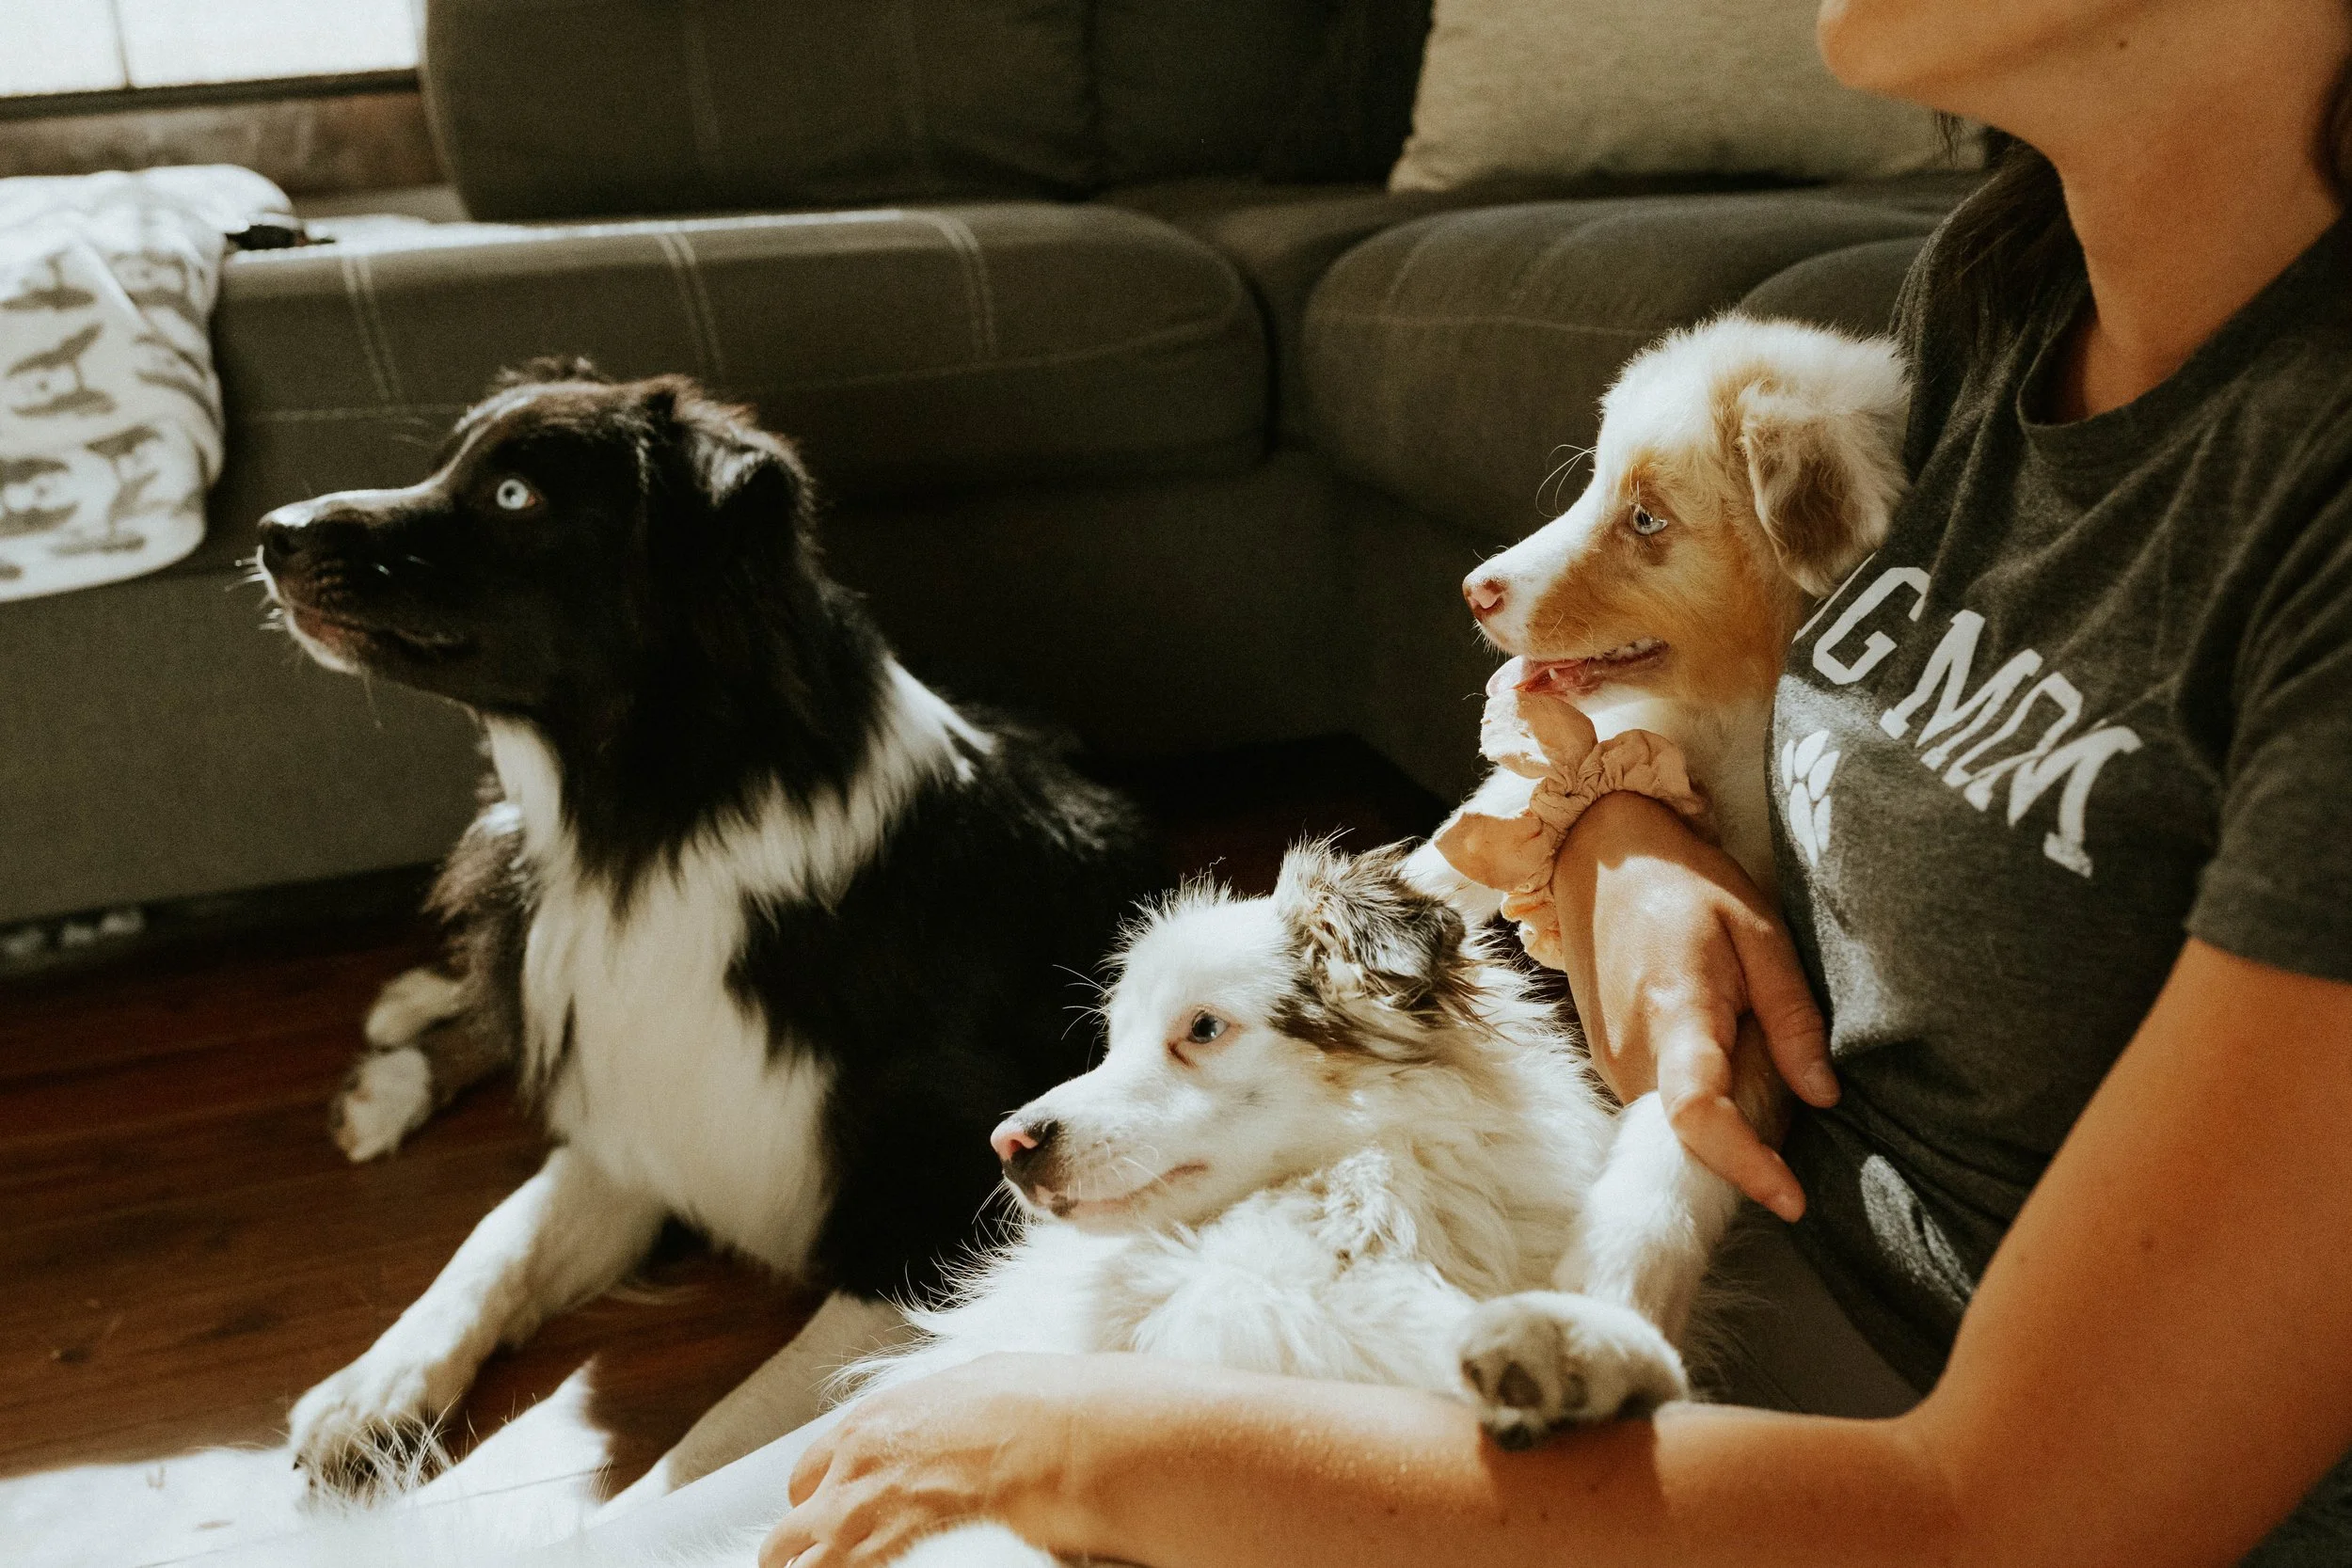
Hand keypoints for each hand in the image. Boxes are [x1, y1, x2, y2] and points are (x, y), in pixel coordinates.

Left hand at [760, 1354, 1086, 1567]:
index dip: (818, 1500)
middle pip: (788, 1534)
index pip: (806, 1478)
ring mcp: (861, 1525)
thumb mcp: (965, 1383)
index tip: (829, 1513)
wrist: (1051, 1440)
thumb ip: (931, 1411)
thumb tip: (945, 1415)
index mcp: (866, 1426)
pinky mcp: (885, 1559)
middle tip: (816, 1561)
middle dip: (800, 1548)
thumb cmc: (1025, 1405)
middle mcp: (851, 1475)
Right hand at [1547, 793, 1833, 1219]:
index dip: (1745, 1165)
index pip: (1701, 1114)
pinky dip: (1700, 1098)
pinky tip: (1722, 1044)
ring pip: (1674, 1126)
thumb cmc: (1686, 885)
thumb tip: (1824, 1096)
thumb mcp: (1760, 933)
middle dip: (1749, 1140)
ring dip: (1725, 1116)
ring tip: (1751, 1046)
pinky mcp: (1605, 1059)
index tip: (1792, 1199)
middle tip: (1789, 1084)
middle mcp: (1630, 1051)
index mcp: (1676, 1011)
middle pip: (1691, 1136)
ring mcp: (1609, 1059)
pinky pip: (1660, 1104)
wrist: (1600, 855)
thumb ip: (1792, 1018)